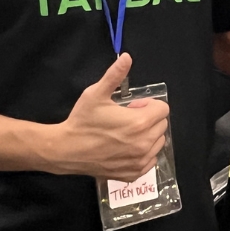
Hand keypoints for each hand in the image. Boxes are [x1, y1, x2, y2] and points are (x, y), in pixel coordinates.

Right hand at [46, 54, 168, 181]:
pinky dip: (143, 153)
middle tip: (126, 118)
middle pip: (161, 125)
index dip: (147, 105)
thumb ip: (115, 75)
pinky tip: (126, 148)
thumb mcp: (97, 93)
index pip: (163, 109)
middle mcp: (144, 144)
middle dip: (148, 118)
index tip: (131, 107)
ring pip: (157, 142)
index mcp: (139, 123)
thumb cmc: (82, 121)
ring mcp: (140, 161)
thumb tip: (128, 57)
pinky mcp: (134, 173)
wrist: (66, 150)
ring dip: (147, 135)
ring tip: (126, 133)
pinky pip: (150, 160)